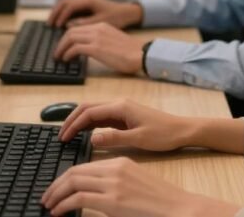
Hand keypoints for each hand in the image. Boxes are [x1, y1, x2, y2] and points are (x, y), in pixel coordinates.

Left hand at [42, 157, 239, 216]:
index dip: (65, 178)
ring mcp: (114, 184)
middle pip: (75, 172)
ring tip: (48, 205)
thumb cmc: (161, 202)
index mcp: (120, 163)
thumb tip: (92, 195)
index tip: (56, 189)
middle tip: (46, 197)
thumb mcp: (135, 186)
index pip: (84, 166)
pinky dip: (63, 204)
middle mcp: (115, 169)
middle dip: (56, 185)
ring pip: (73, 182)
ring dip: (55, 194)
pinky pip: (79, 198)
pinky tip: (57, 212)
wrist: (180, 208)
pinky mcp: (114, 200)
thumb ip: (114, 186)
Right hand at [47, 0, 142, 28]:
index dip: (61, 17)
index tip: (56, 27)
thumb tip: (68, 26)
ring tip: (52, 24)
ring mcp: (85, 2)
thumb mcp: (101, 22)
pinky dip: (64, 14)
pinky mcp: (86, 6)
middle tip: (48, 25)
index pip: (69, 7)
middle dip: (55, 13)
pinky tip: (61, 24)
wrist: (128, 12)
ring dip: (58, 13)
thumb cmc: (117, 17)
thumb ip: (84, 23)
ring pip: (66, 5)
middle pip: (64, 3)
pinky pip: (71, 8)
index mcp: (88, 1)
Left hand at [53, 23, 143, 73]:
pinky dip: (67, 53)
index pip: (78, 28)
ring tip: (59, 57)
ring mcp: (96, 37)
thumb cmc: (132, 52)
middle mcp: (97, 28)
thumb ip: (101, 41)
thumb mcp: (113, 40)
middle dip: (61, 42)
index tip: (64, 46)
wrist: (142, 54)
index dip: (68, 37)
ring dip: (61, 48)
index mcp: (102, 26)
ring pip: (70, 37)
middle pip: (71, 31)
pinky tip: (67, 59)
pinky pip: (75, 48)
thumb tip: (91, 49)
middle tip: (58, 52)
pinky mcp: (96, 48)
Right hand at [57, 99, 193, 150]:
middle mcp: (119, 104)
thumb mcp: (139, 139)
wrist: (183, 130)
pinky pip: (102, 117)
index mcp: (121, 107)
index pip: (89, 112)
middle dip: (71, 120)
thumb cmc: (164, 134)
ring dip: (79, 121)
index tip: (63, 137)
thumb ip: (114, 138)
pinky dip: (90, 124)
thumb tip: (92, 138)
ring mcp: (122, 109)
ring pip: (94, 111)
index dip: (73, 124)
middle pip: (87, 107)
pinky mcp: (125, 116)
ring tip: (68, 135)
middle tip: (61, 136)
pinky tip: (85, 134)